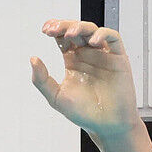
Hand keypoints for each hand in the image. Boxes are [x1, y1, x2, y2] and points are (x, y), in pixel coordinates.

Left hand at [31, 20, 140, 139]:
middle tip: (53, 29)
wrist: (106, 125)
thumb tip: (33, 59)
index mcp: (72, 61)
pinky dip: (103, 35)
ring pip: (93, 31)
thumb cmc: (83, 113)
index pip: (63, 38)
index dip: (55, 29)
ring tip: (70, 34)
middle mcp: (87, 55)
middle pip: (76, 30)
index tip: (45, 29)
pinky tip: (93, 41)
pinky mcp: (118, 59)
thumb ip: (42, 80)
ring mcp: (103, 55)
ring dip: (81, 28)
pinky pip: (113, 39)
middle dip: (64, 25)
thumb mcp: (56, 97)